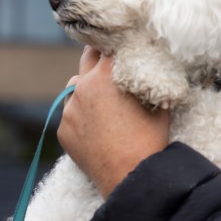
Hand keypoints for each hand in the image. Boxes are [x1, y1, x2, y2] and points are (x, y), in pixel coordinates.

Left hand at [58, 46, 170, 198]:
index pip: (107, 44)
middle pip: (87, 57)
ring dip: (87, 87)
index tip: (122, 45)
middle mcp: (83, 86)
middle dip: (99, 58)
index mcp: (107, 73)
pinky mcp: (63, 129)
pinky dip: (82, 115)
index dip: (117, 43)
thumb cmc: (150, 137)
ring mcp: (70, 109)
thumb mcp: (158, 100)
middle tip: (112, 64)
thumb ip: (147, 77)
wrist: (132, 176)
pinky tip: (98, 128)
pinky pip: (71, 113)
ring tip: (105, 102)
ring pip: (75, 86)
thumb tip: (150, 64)